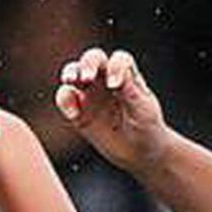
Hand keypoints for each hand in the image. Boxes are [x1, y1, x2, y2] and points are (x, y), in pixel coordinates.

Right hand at [55, 48, 168, 172]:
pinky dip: (64, 100)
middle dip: (88, 63)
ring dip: (70, 73)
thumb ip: (131, 93)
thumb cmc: (146, 128)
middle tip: (86, 77)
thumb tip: (117, 76)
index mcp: (127, 76)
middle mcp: (107, 78)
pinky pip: (66, 98)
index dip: (115, 66)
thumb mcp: (143, 111)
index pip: (119, 60)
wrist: (139, 152)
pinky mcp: (79, 111)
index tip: (114, 85)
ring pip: (75, 72)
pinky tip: (73, 113)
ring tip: (69, 81)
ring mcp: (91, 93)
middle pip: (94, 58)